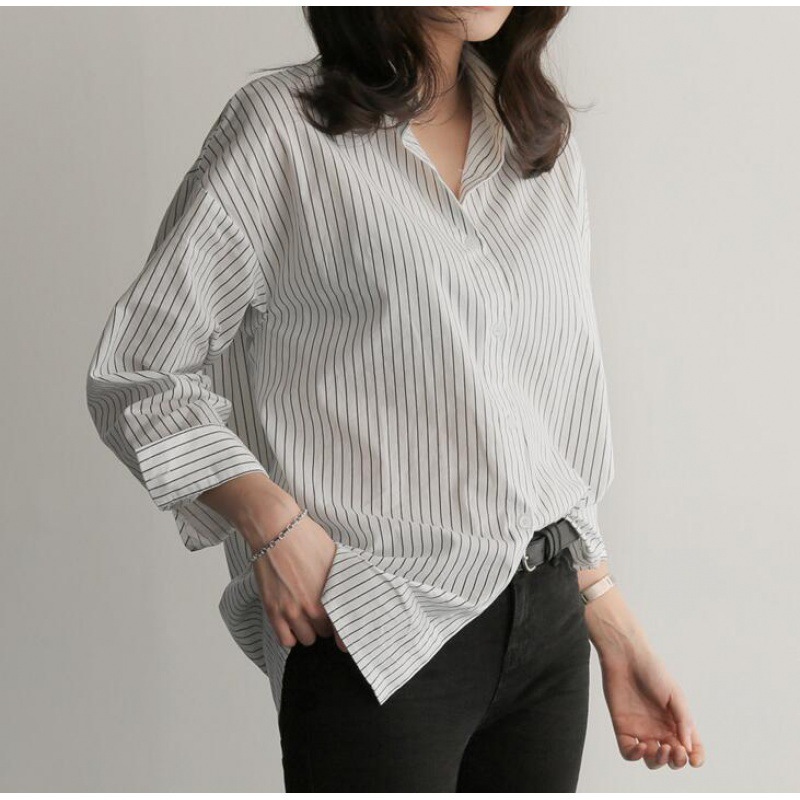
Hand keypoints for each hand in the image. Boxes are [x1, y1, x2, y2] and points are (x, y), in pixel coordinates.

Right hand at [249, 509, 347, 652]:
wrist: (276, 530)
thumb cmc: (307, 539)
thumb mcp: (335, 558)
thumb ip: (341, 581)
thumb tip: (348, 592)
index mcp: (330, 596)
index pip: (342, 628)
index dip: (343, 627)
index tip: (342, 626)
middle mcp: (311, 608)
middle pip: (324, 634)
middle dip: (325, 625)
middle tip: (323, 614)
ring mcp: (290, 611)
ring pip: (305, 639)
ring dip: (308, 631)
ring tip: (308, 618)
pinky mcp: (272, 610)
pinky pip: (284, 639)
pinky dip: (290, 635)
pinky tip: (293, 624)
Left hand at [599, 641, 704, 769]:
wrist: (625, 656)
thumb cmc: (653, 670)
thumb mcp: (675, 695)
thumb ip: (684, 721)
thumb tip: (689, 748)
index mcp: (676, 721)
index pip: (691, 747)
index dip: (695, 757)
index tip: (693, 760)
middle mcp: (660, 728)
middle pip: (672, 757)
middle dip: (676, 761)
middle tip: (676, 751)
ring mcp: (641, 729)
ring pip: (652, 759)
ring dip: (658, 761)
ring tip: (660, 748)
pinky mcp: (623, 727)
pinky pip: (628, 751)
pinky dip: (635, 756)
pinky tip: (641, 746)